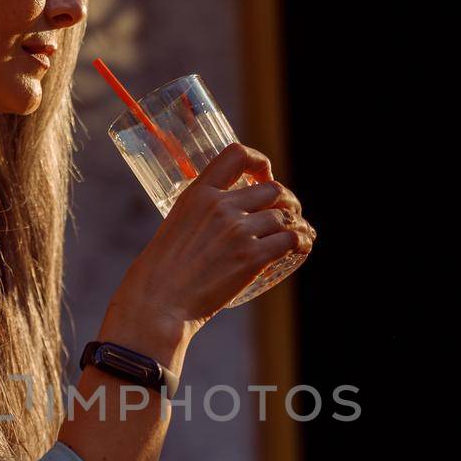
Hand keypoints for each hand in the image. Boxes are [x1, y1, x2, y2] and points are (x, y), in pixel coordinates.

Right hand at [115, 143, 314, 332]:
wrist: (158, 304)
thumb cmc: (160, 273)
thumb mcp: (175, 226)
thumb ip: (201, 215)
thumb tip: (226, 218)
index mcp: (198, 194)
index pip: (236, 155)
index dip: (259, 162)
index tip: (264, 175)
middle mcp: (220, 206)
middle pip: (272, 189)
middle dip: (286, 200)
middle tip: (289, 213)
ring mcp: (238, 232)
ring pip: (285, 217)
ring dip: (297, 224)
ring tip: (299, 233)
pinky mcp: (252, 258)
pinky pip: (291, 240)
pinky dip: (302, 242)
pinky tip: (303, 246)